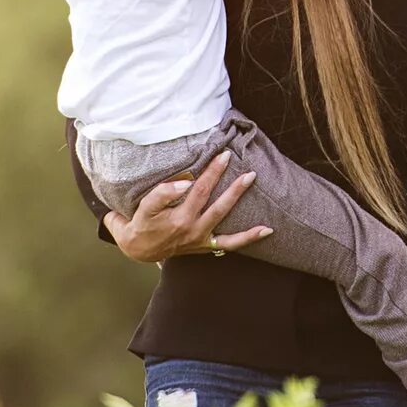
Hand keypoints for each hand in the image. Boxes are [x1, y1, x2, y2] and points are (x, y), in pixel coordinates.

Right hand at [102, 151, 269, 262]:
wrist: (140, 250)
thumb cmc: (142, 224)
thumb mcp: (144, 208)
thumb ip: (162, 193)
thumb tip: (185, 181)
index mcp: (178, 218)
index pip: (197, 190)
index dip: (210, 173)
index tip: (221, 156)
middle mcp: (192, 228)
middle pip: (214, 200)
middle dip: (227, 181)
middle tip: (237, 162)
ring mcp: (201, 238)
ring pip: (224, 217)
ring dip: (238, 197)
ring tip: (250, 178)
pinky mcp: (206, 245)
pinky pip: (231, 243)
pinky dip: (248, 238)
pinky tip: (266, 229)